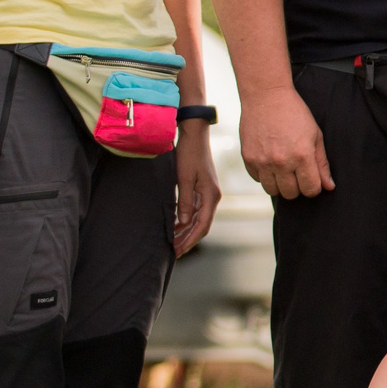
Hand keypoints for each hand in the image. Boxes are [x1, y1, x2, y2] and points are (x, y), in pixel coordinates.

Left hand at [172, 126, 221, 255]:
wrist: (194, 135)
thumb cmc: (189, 154)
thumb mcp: (184, 178)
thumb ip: (185, 201)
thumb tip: (185, 222)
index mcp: (211, 195)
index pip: (202, 225)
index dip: (190, 240)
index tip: (177, 251)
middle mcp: (213, 197)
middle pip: (202, 226)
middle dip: (188, 240)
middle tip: (174, 252)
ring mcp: (209, 193)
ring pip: (199, 220)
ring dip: (187, 232)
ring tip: (173, 243)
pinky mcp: (203, 189)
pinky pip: (196, 211)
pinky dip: (187, 221)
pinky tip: (176, 226)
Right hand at [240, 84, 332, 199]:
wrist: (266, 96)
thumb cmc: (294, 114)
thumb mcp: (315, 136)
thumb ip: (322, 164)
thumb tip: (328, 186)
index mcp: (302, 156)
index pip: (310, 190)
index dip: (314, 187)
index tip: (312, 179)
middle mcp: (281, 162)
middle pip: (291, 194)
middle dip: (297, 187)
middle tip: (297, 172)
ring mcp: (262, 162)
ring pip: (272, 191)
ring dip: (280, 184)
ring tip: (283, 168)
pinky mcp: (248, 159)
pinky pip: (257, 179)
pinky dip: (264, 175)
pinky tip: (270, 161)